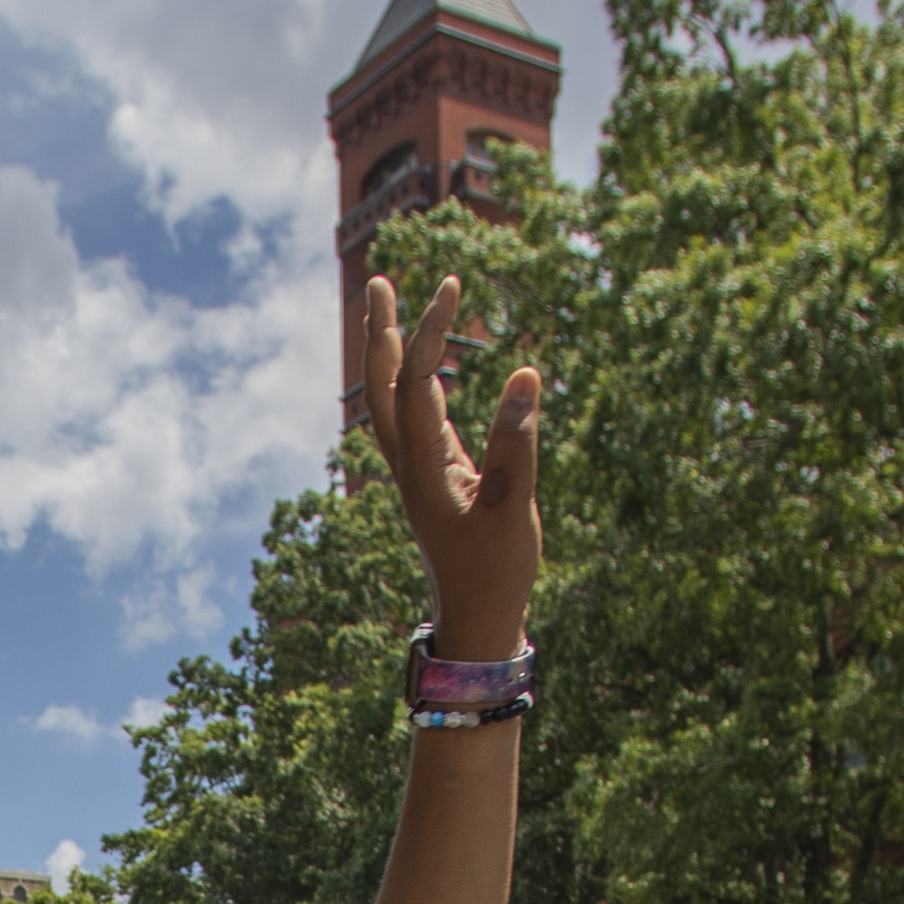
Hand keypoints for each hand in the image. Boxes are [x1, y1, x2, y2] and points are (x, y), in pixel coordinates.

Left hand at [359, 271, 543, 663]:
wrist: (476, 621)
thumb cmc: (495, 571)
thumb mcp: (512, 508)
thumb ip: (516, 442)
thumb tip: (524, 374)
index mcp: (424, 469)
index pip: (414, 387)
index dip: (426, 335)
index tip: (448, 287)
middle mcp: (411, 465)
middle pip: (384, 387)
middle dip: (384, 332)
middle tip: (379, 282)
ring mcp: (420, 471)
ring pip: (396, 401)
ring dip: (399, 353)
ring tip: (412, 306)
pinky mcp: (435, 479)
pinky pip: (417, 419)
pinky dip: (420, 382)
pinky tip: (433, 366)